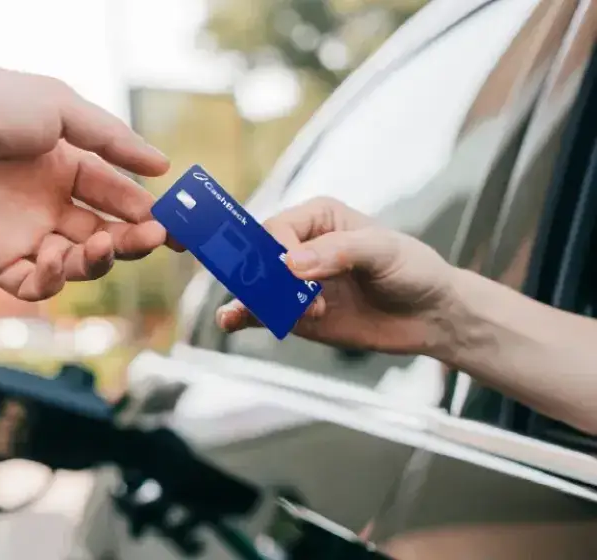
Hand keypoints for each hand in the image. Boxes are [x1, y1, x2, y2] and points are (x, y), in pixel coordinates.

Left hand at [0, 58, 172, 300]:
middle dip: (131, 240)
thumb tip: (161, 165)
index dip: (145, 209)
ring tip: (101, 246)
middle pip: (101, 233)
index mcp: (60, 161)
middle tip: (154, 240)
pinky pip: (33, 284)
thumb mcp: (58, 106)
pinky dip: (52, 278)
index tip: (176, 223)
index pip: (114, 193)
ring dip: (98, 261)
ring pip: (74, 263)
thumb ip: (110, 140)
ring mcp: (17, 231)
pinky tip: (52, 255)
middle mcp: (41, 199)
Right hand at [216, 197, 457, 354]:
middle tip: (296, 299)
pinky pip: (258, 313)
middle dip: (266, 279)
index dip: (277, 252)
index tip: (294, 274)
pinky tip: (231, 320)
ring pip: (255, 287)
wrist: (430, 316)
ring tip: (291, 313)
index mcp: (318, 218)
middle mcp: (300, 247)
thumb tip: (291, 264)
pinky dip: (242, 316)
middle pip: (257, 257)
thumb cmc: (414, 271)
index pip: (277, 229)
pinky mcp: (294, 313)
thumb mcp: (384, 251)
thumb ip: (338, 252)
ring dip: (259, 301)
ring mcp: (294, 283)